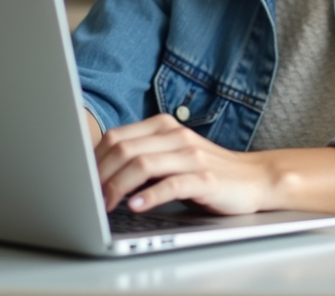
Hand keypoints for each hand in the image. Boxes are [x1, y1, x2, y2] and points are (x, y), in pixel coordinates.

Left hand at [92, 113, 274, 215]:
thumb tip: (98, 174)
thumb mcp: (170, 158)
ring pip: (143, 164)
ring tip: (106, 205)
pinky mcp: (206, 178)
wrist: (253, 178)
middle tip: (89, 199)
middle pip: (124, 149)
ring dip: (117, 186)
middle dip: (100, 175)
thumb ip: (141, 158)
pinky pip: (172, 185)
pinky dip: (150, 196)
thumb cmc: (205, 172)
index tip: (81, 181)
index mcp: (163, 126)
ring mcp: (192, 156)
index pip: (116, 136)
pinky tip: (136, 207)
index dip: (93, 160)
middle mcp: (176, 136)